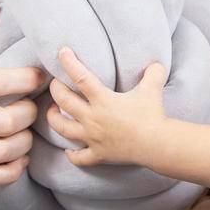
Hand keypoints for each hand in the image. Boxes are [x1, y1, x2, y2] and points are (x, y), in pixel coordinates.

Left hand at [46, 47, 164, 166]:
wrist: (157, 144)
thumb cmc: (153, 115)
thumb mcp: (153, 89)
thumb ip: (153, 73)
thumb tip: (156, 64)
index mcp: (103, 100)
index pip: (81, 77)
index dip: (69, 63)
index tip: (62, 52)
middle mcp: (92, 118)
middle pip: (63, 101)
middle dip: (55, 89)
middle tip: (55, 82)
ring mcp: (93, 138)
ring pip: (62, 129)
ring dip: (53, 118)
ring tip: (52, 111)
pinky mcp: (99, 155)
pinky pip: (79, 157)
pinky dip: (71, 155)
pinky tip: (68, 151)